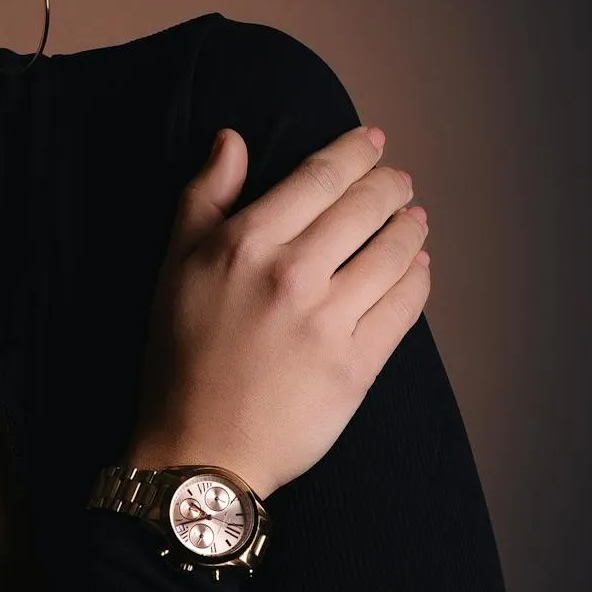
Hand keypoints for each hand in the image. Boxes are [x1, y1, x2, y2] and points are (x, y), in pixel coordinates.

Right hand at [127, 123, 429, 498]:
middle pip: (365, 207)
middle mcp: (292, 275)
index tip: (371, 142)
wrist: (200, 451)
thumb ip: (203, 198)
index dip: (354, 152)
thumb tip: (232, 140)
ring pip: (393, 252)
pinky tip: (416, 268)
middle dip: (390, 186)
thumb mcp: (174, 269)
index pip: (318, 177)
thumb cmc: (180, 357)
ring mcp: (330, 321)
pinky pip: (405, 306)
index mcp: (245, 244)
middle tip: (398, 182)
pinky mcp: (358, 365)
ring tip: (412, 219)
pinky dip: (418, 277)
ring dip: (409, 227)